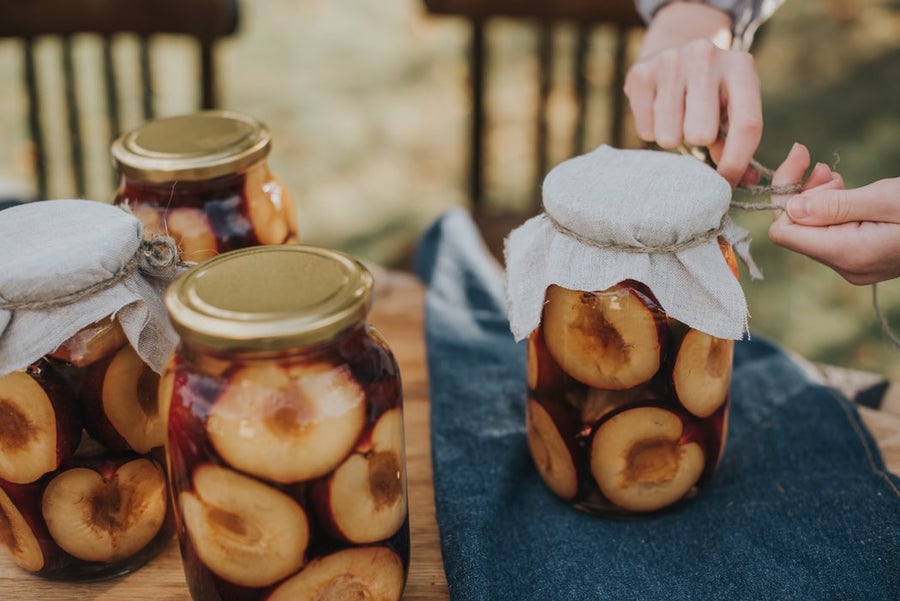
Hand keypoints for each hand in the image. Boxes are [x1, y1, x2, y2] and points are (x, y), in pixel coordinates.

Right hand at [624, 3, 762, 186]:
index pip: (746, 125)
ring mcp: (669, 62)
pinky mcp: (640, 74)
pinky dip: (652, 131)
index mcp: (740, 66)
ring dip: (673, 138)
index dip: (737, 162)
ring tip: (677, 119)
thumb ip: (737, 142)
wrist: (673, 49)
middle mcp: (705, 56)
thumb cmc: (710, 92)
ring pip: (669, 136)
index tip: (726, 183)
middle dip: (697, 142)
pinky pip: (646, 131)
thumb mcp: (732, 106)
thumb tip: (747, 181)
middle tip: (695, 128)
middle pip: (701, 135)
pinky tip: (658, 112)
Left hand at [768, 143, 899, 284]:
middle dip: (801, 193)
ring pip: (814, 231)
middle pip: (797, 230)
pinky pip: (833, 234)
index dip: (785, 194)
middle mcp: (846, 267)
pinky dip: (833, 209)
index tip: (803, 160)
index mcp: (847, 254)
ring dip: (818, 198)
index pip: (784, 231)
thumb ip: (836, 205)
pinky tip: (847, 190)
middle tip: (820, 164)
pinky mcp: (865, 258)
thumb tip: (790, 206)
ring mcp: (855, 266)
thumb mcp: (888, 199)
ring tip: (835, 175)